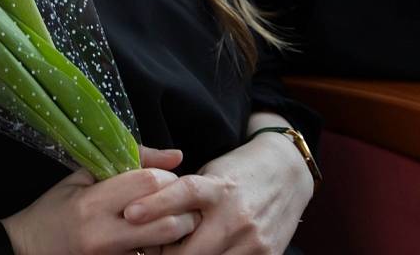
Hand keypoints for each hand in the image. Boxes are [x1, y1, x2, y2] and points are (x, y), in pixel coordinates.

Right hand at [2, 147, 195, 254]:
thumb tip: (177, 156)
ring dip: (174, 231)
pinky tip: (152, 240)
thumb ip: (130, 161)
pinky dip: (157, 248)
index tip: (163, 178)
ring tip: (169, 220)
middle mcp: (102, 235)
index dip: (166, 177)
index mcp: (92, 203)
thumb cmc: (55, 208)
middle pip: (166, 221)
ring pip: (163, 246)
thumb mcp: (83, 176)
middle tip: (177, 202)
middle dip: (181, 209)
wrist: (27, 248)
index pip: (149, 183)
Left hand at [122, 135, 310, 254]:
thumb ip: (184, 195)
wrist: (289, 174)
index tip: (130, 213)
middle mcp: (235, 215)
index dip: (156, 205)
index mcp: (218, 187)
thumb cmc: (238, 173)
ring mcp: (252, 239)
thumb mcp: (211, 173)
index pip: (183, 194)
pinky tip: (206, 254)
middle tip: (149, 251)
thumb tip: (143, 217)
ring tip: (176, 252)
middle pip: (189, 250)